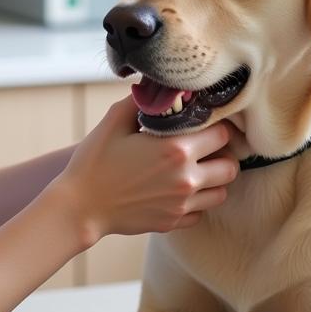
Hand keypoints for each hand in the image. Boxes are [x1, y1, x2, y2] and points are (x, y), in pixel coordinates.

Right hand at [51, 95, 238, 246]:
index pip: (222, 134)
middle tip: (203, 148)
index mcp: (176, 149)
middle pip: (231, 166)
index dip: (215, 126)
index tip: (203, 125)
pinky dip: (196, 201)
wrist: (79, 206)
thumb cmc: (94, 161)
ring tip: (194, 170)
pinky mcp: (174, 222)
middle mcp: (186, 178)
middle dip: (221, 154)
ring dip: (213, 180)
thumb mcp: (114, 121)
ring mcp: (181, 204)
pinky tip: (178, 190)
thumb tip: (159, 88)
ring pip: (222, 192)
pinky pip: (202, 212)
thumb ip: (142, 101)